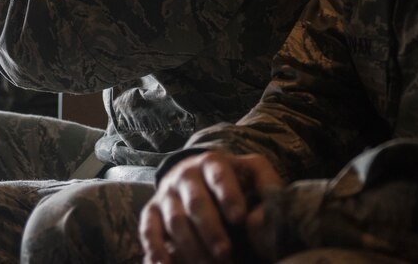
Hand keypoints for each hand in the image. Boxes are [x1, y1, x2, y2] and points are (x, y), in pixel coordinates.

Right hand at [139, 151, 282, 263]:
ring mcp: (166, 194)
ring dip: (192, 247)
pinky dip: (155, 250)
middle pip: (196, 203)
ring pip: (175, 221)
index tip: (240, 218)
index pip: (219, 176)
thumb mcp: (251, 171)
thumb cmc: (231, 178)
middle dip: (211, 230)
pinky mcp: (151, 212)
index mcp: (212, 162)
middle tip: (226, 254)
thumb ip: (267, 184)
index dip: (228, 196)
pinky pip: (148, 231)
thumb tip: (269, 211)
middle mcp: (185, 176)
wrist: (192, 172)